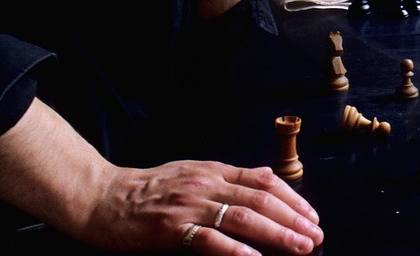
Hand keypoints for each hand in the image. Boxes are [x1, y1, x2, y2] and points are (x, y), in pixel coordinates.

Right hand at [82, 160, 322, 254]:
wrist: (104, 198)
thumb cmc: (149, 190)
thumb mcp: (193, 174)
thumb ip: (226, 181)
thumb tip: (264, 186)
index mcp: (214, 170)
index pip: (264, 180)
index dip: (293, 198)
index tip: (312, 217)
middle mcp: (207, 184)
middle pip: (261, 199)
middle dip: (294, 219)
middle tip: (316, 237)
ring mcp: (189, 206)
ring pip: (242, 217)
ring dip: (277, 234)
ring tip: (300, 247)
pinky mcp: (170, 229)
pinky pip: (207, 239)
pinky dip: (234, 249)